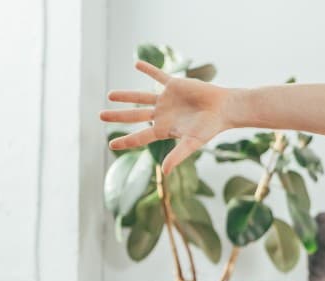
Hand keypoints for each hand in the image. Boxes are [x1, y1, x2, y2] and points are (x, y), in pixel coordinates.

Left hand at [99, 60, 235, 174]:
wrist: (224, 109)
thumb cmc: (210, 128)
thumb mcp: (192, 143)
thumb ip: (177, 156)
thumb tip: (164, 172)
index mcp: (164, 129)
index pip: (140, 136)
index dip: (125, 141)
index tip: (111, 145)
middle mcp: (162, 114)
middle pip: (135, 115)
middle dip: (118, 116)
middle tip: (101, 116)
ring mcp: (167, 99)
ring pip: (141, 97)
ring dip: (125, 95)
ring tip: (110, 95)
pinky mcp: (174, 85)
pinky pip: (158, 76)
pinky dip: (148, 69)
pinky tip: (137, 64)